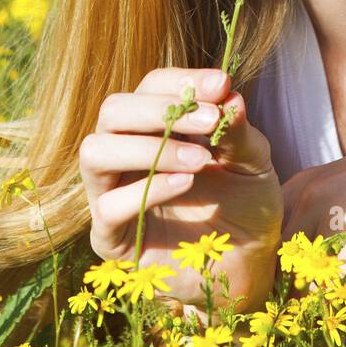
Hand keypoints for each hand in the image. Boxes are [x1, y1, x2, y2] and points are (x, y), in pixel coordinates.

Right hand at [78, 67, 282, 312]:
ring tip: (199, 160)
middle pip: (113, 110)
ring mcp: (110, 194)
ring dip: (149, 147)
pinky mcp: (110, 238)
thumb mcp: (251, 162)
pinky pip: (108, 207)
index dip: (182, 82)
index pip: (150, 87)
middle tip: (210, 121)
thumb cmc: (245, 204)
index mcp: (153, 126)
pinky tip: (186, 185)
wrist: (248, 265)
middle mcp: (124, 153)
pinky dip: (148, 190)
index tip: (222, 84)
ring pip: (94, 151)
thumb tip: (228, 94)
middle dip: (159, 109)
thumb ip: (237, 130)